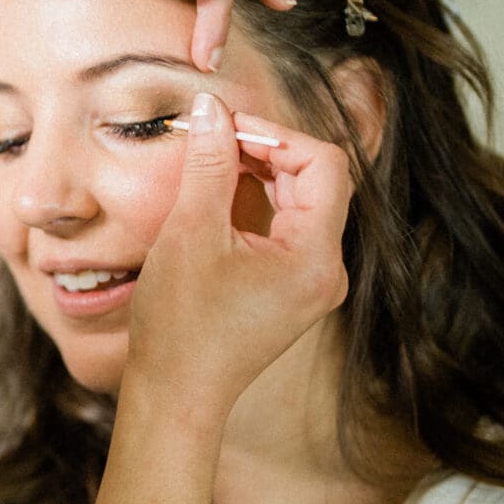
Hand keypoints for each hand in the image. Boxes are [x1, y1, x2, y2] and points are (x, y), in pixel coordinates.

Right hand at [123, 93, 351, 417]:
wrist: (176, 395)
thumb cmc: (182, 325)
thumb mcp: (191, 233)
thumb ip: (209, 163)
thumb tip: (210, 108)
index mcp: (316, 257)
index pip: (324, 165)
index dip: (278, 135)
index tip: (227, 129)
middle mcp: (327, 270)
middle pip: (315, 180)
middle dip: (265, 151)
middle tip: (213, 139)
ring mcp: (312, 282)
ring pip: (299, 202)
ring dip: (257, 174)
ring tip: (209, 164)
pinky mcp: (291, 289)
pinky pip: (284, 228)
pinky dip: (254, 204)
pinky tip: (215, 198)